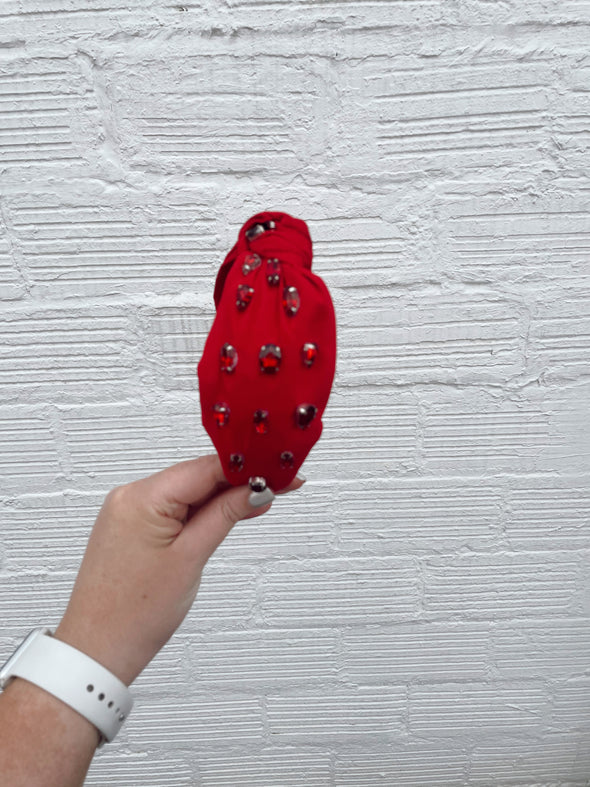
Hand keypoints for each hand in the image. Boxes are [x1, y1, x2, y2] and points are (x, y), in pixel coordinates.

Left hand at [54, 454, 302, 685]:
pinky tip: (228, 512)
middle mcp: (130, 496)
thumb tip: (255, 490)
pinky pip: (174, 506)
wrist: (98, 648)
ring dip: (222, 496)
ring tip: (259, 501)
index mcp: (141, 498)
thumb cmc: (134, 614)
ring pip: (187, 491)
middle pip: (197, 476)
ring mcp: (128, 510)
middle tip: (278, 485)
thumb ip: (226, 515)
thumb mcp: (192, 557)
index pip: (205, 468)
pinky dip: (201, 510)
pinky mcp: (132, 525)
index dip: (246, 468)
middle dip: (238, 481)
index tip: (277, 470)